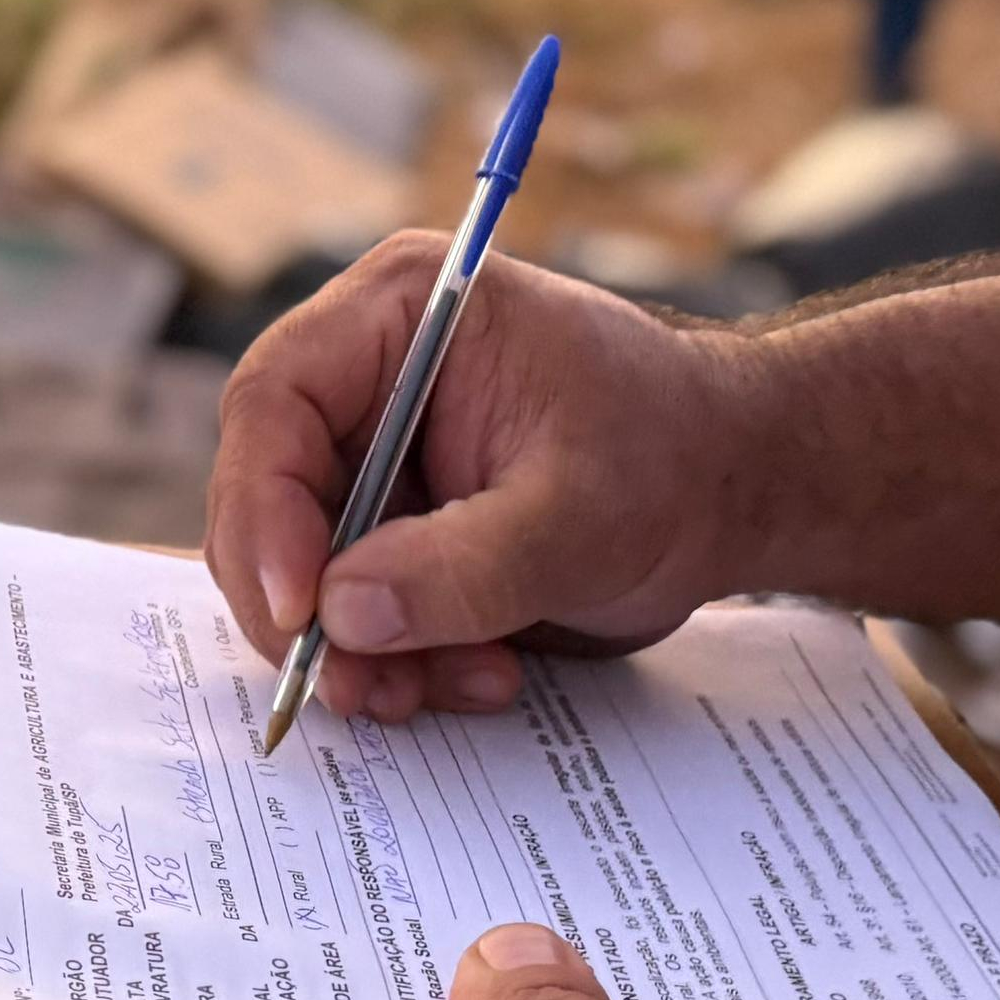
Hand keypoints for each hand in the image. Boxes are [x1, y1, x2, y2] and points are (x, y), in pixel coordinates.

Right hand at [207, 234, 773, 724]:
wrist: (735, 490)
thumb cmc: (677, 457)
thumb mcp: (579, 516)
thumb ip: (461, 567)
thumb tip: (342, 615)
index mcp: (401, 313)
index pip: (275, 400)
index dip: (264, 508)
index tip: (300, 607)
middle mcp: (367, 378)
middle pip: (266, 495)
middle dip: (304, 606)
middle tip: (353, 682)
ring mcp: (377, 457)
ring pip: (303, 570)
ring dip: (360, 650)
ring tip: (450, 686)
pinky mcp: (396, 528)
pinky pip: (354, 609)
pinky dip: (397, 660)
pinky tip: (479, 676)